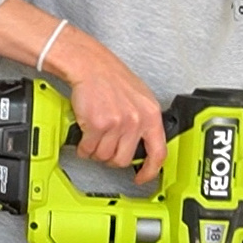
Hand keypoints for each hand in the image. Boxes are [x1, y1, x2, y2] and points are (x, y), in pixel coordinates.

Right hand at [51, 29, 167, 184]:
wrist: (90, 64)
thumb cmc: (111, 78)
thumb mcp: (139, 98)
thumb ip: (144, 122)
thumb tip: (144, 146)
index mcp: (151, 114)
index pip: (159, 153)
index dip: (150, 171)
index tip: (142, 178)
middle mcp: (136, 120)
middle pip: (124, 160)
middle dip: (111, 158)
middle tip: (105, 146)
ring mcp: (118, 123)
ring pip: (104, 156)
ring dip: (96, 151)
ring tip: (94, 136)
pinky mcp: (98, 124)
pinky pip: (88, 149)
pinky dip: (83, 146)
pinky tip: (85, 134)